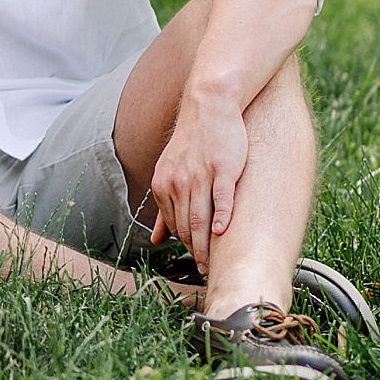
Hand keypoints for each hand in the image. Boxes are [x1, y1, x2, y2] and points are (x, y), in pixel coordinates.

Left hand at [148, 94, 247, 265]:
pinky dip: (222, 218)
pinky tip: (222, 234)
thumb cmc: (195, 142)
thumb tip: (156, 240)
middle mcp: (178, 182)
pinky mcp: (223, 170)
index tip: (195, 264)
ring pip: (200, 219)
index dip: (184, 247)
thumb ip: (165, 207)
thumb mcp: (171, 172)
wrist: (210, 106)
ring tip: (213, 265)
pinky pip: (221, 199)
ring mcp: (200, 176)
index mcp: (163, 184)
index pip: (173, 226)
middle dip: (194, 253)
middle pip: (185, 228)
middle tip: (207, 273)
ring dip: (206, 246)